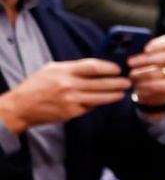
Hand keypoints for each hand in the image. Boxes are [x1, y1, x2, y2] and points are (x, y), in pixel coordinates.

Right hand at [0, 59, 129, 133]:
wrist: (22, 106)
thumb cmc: (38, 85)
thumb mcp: (52, 69)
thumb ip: (73, 68)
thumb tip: (97, 68)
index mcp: (64, 71)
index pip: (93, 67)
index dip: (109, 67)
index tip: (118, 68)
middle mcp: (68, 85)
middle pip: (100, 83)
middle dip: (117, 82)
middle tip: (128, 81)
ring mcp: (71, 100)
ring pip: (99, 97)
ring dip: (114, 95)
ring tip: (123, 92)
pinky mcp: (71, 112)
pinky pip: (90, 107)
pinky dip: (98, 104)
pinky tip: (105, 101)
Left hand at [128, 35, 164, 107]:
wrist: (159, 82)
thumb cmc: (148, 64)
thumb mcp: (146, 55)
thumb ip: (139, 52)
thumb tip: (125, 52)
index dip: (157, 45)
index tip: (145, 49)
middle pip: (163, 57)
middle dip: (145, 60)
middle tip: (129, 62)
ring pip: (160, 73)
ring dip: (143, 75)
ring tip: (131, 76)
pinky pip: (160, 86)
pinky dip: (147, 86)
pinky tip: (138, 86)